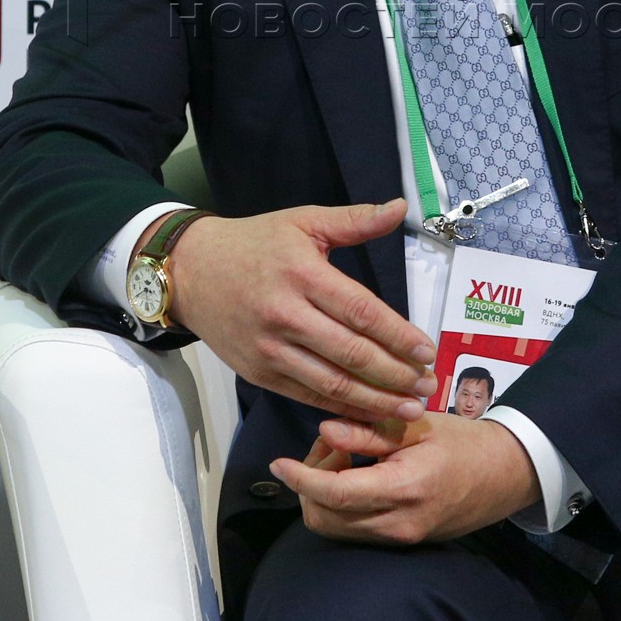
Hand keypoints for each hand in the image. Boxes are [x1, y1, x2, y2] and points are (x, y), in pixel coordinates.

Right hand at [164, 199, 437, 422]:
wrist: (191, 272)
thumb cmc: (255, 244)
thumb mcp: (303, 222)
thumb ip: (354, 221)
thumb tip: (399, 207)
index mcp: (302, 274)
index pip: (361, 312)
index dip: (398, 335)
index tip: (428, 351)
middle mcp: (286, 315)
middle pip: (351, 353)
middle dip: (395, 375)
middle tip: (428, 387)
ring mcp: (270, 349)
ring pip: (330, 384)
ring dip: (374, 400)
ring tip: (409, 409)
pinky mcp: (259, 373)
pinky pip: (306, 396)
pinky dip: (340, 409)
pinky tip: (368, 413)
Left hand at [269, 410, 541, 544]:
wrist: (505, 474)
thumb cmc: (463, 442)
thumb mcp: (417, 425)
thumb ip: (369, 430)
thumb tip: (325, 429)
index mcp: (404, 489)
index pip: (336, 493)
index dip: (301, 478)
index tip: (278, 461)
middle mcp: (398, 523)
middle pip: (325, 517)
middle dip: (311, 482)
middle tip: (330, 443)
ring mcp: (400, 538)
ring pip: (335, 528)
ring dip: (323, 494)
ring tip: (343, 455)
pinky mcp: (401, 542)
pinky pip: (353, 530)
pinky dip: (340, 504)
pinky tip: (355, 473)